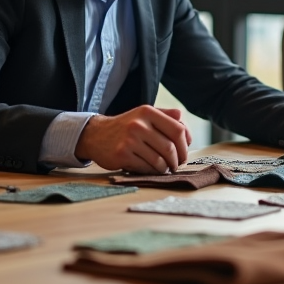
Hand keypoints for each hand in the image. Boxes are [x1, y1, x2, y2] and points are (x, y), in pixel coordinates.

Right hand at [76, 106, 191, 172]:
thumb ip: (167, 117)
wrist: (96, 134)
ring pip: (159, 160)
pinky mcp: (122, 155)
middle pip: (170, 147)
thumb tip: (187, 134)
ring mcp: (129, 140)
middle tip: (176, 165)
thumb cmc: (126, 126)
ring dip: (165, 168)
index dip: (185, 144)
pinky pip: (146, 168)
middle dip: (177, 160)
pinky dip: (153, 172)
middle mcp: (139, 124)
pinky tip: (152, 170)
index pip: (178, 129)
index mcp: (148, 112)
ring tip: (164, 168)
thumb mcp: (144, 115)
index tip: (184, 152)